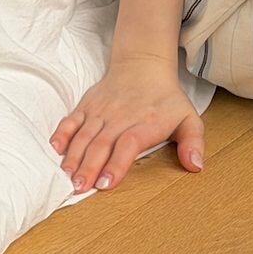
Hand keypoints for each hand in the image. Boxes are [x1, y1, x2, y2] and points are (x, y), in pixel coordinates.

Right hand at [52, 55, 204, 192]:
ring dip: (74, 157)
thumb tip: (196, 166)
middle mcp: (120, 118)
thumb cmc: (167, 99)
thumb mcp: (189, 118)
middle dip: (89, 167)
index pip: (128, 144)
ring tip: (66, 177)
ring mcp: (101, 111)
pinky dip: (61, 133)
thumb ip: (193, 142)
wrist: (144, 65)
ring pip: (83, 135)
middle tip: (79, 188)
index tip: (106, 184)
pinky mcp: (87, 106)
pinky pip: (70, 120)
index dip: (116, 164)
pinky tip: (55, 148)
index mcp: (145, 123)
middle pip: (101, 144)